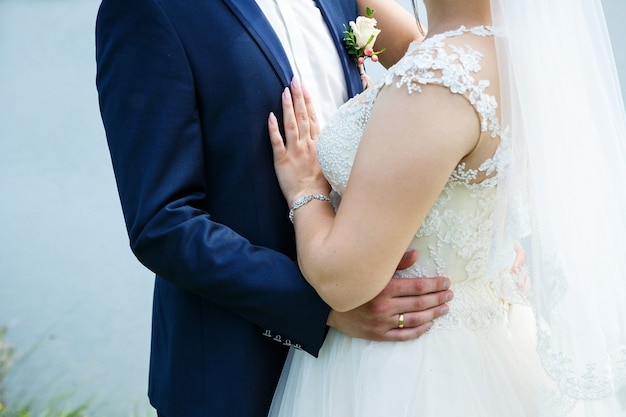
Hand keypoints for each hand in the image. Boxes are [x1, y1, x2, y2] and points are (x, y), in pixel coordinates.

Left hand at [268, 78, 329, 205]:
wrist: (312, 201)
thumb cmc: (321, 187)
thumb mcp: (330, 165)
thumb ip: (327, 150)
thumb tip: (329, 140)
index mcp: (319, 145)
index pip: (314, 119)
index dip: (309, 102)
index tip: (305, 89)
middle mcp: (307, 145)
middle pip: (303, 117)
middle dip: (298, 97)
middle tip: (294, 81)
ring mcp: (294, 151)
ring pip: (291, 125)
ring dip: (287, 107)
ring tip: (284, 91)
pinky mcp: (282, 160)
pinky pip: (277, 142)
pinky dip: (273, 129)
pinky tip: (270, 116)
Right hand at [327, 250, 452, 340]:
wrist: (325, 304)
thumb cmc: (350, 283)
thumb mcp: (370, 269)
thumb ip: (393, 263)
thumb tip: (415, 254)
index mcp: (383, 288)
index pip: (417, 287)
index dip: (435, 285)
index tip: (446, 282)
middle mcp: (384, 306)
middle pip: (420, 303)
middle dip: (438, 298)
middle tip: (450, 294)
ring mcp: (381, 323)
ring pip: (415, 319)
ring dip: (433, 314)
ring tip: (445, 308)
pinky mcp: (377, 334)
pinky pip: (403, 335)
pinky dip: (418, 331)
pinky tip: (428, 325)